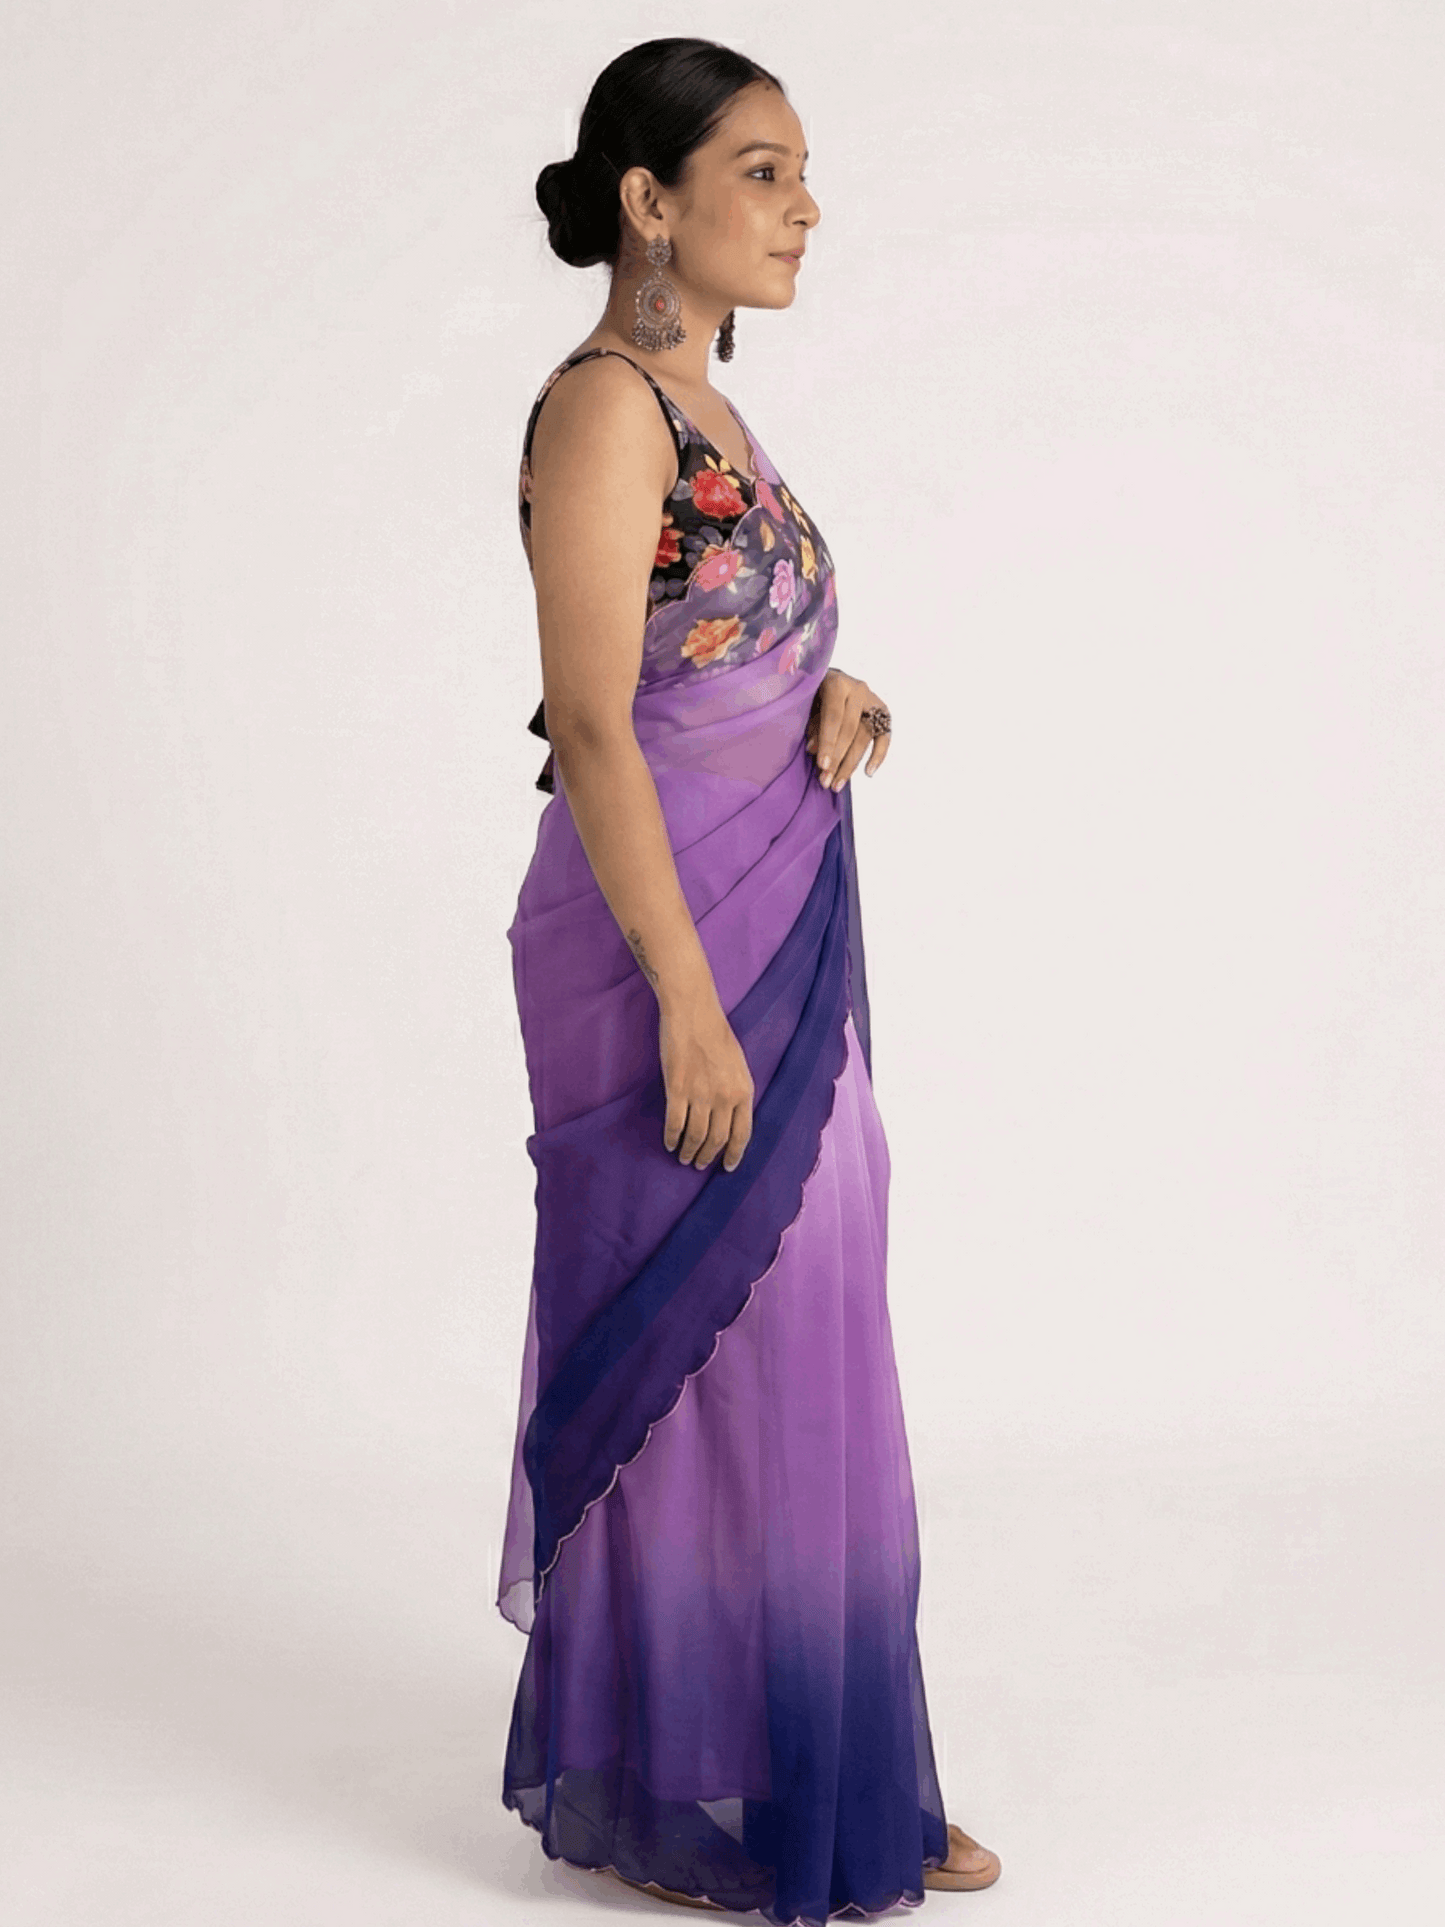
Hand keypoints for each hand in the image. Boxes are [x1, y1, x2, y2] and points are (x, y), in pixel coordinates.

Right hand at [658, 998, 755, 1172]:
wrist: (694, 1012)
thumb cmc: (716, 1034)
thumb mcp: (738, 1065)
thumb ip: (736, 1092)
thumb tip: (728, 1118)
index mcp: (744, 1091)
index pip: (743, 1134)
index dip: (734, 1154)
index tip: (727, 1166)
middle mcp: (725, 1097)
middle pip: (717, 1140)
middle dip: (708, 1157)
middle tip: (699, 1164)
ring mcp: (701, 1094)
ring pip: (695, 1137)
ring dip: (689, 1152)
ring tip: (684, 1157)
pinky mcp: (677, 1089)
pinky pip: (674, 1124)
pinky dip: (671, 1138)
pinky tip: (669, 1143)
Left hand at [804, 669, 891, 789]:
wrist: (832, 679)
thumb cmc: (815, 693)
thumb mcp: (809, 704)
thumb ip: (813, 725)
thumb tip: (814, 750)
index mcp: (837, 684)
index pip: (833, 718)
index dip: (828, 743)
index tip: (822, 766)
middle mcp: (858, 690)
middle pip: (850, 730)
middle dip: (838, 759)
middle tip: (826, 781)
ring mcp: (872, 701)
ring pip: (865, 737)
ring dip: (851, 764)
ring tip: (838, 784)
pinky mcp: (883, 712)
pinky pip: (884, 737)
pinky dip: (879, 756)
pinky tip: (868, 773)